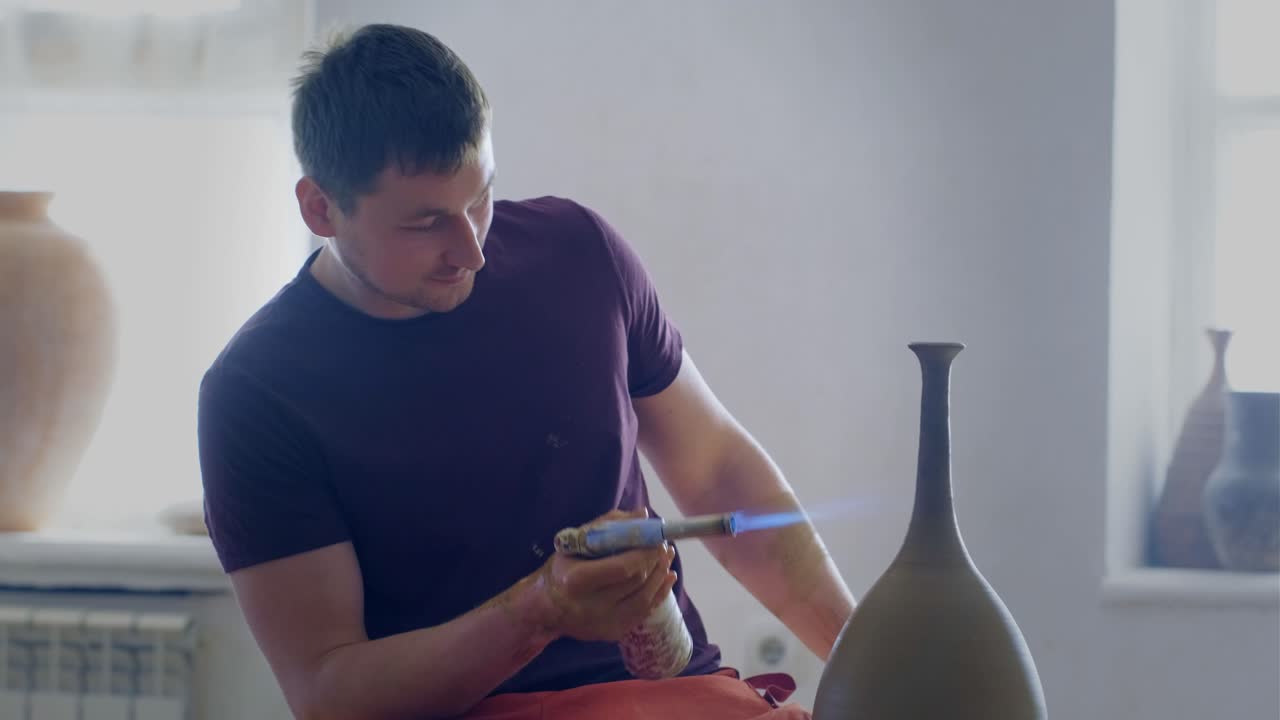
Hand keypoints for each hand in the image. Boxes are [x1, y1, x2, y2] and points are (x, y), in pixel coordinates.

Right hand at [530, 509, 677, 642]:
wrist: (545, 608)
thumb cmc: (561, 568)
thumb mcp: (575, 542)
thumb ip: (608, 525)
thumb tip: (643, 515)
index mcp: (577, 580)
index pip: (623, 568)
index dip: (645, 553)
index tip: (657, 539)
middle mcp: (590, 606)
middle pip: (636, 582)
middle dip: (655, 561)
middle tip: (663, 546)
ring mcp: (603, 623)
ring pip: (645, 598)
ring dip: (661, 575)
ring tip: (666, 558)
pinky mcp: (612, 633)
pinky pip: (644, 612)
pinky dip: (659, 593)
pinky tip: (666, 577)